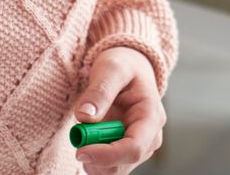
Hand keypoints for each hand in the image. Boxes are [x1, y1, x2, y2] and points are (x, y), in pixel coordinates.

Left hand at [72, 46, 164, 173]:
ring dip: (93, 159)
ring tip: (84, 132)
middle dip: (96, 156)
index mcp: (151, 116)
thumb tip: (85, 117)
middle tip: (78, 135)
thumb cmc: (123, 65)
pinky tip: (89, 139)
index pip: (134, 148)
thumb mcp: (112, 68)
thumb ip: (100, 90)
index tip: (80, 150)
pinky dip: (93, 160)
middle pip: (123, 165)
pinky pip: (108, 168)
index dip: (107, 155)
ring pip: (113, 171)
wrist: (129, 67)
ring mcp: (139, 147)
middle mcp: (150, 137)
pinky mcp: (125, 152)